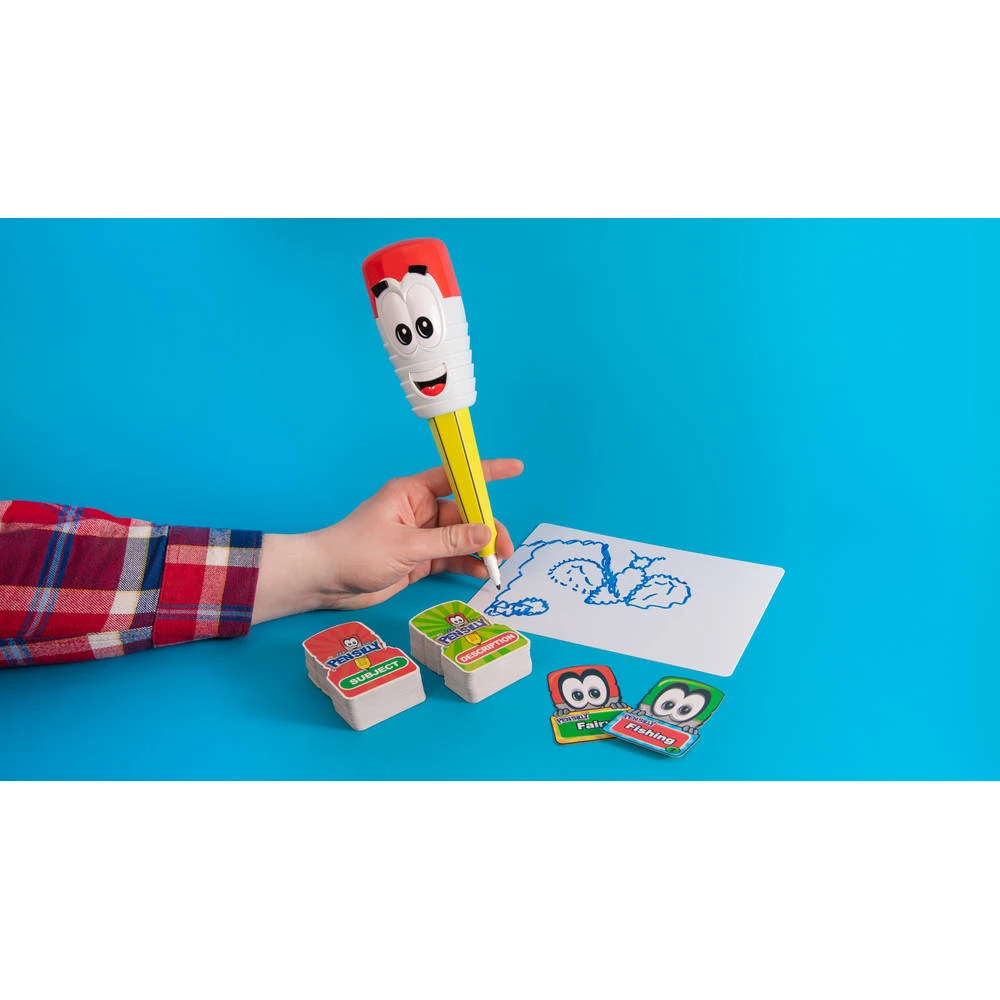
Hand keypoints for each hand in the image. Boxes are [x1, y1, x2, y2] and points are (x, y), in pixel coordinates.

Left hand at [251, 459, 522, 622]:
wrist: (325, 581)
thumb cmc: (355, 552)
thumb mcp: (406, 546)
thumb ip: (449, 541)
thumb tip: (486, 532)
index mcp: (412, 493)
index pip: (455, 476)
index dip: (485, 473)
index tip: (515, 469)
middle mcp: (419, 510)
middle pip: (464, 513)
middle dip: (487, 527)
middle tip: (505, 548)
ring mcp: (420, 536)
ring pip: (460, 538)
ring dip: (479, 549)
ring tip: (499, 564)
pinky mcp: (418, 559)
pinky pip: (450, 558)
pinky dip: (466, 564)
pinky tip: (482, 572)